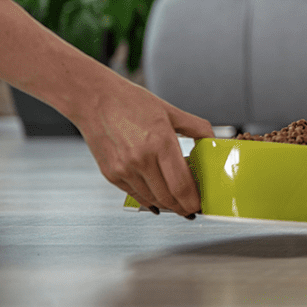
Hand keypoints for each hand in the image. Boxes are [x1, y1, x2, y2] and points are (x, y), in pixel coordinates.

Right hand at [75, 80, 214, 217]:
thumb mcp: (170, 111)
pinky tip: (158, 197)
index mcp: (160, 142)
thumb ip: (196, 127)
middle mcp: (141, 159)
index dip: (194, 200)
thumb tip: (213, 139)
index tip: (201, 204)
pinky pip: (136, 195)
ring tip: (178, 202)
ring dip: (168, 205)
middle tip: (193, 207)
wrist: (94, 99)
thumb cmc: (130, 102)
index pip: (182, 185)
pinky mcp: (111, 175)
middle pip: (168, 198)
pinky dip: (150, 199)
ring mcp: (124, 169)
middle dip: (184, 207)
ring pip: (152, 200)